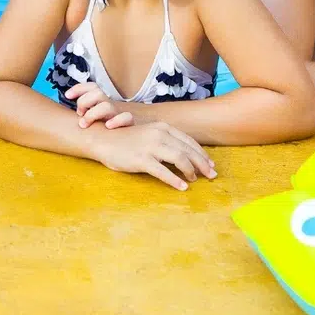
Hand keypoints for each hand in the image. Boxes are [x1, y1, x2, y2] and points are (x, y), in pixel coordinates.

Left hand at [65, 82, 133, 128]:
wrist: (125, 142)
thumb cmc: (101, 130)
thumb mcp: (91, 118)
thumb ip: (82, 111)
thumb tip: (65, 103)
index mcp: (101, 102)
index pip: (92, 87)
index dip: (79, 88)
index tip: (67, 96)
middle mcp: (109, 105)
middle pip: (98, 93)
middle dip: (84, 102)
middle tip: (79, 114)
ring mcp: (118, 114)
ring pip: (107, 106)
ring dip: (92, 114)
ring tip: (84, 124)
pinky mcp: (128, 124)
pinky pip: (126, 117)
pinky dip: (117, 120)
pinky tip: (107, 126)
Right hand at [91, 121, 215, 190]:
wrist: (103, 139)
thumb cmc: (126, 139)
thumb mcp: (148, 134)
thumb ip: (165, 141)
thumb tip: (184, 154)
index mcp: (162, 127)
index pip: (189, 141)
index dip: (201, 154)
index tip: (210, 164)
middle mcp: (159, 134)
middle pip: (188, 151)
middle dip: (202, 164)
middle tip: (211, 175)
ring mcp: (150, 147)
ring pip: (179, 159)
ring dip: (190, 171)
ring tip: (194, 180)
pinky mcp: (141, 159)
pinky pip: (163, 172)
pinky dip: (175, 180)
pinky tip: (181, 187)